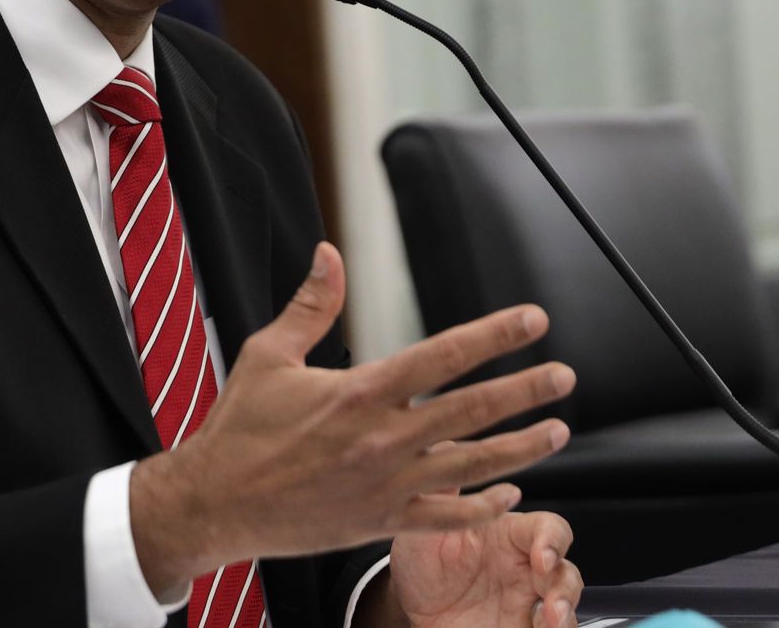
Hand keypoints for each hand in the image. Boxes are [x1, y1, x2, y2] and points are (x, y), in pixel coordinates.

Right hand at [130, 242, 574, 591]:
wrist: (215, 502)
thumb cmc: (238, 428)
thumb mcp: (267, 355)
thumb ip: (310, 306)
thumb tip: (329, 254)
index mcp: (357, 393)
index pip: (442, 356)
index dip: (493, 336)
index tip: (531, 321)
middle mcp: (380, 440)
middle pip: (472, 411)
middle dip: (525, 390)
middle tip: (563, 376)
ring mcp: (385, 485)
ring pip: (472, 466)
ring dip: (521, 448)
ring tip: (556, 431)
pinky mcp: (379, 522)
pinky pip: (447, 518)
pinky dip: (483, 506)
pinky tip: (509, 493)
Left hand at [389, 500, 582, 627]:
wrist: (407, 608)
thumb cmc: (422, 562)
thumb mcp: (421, 530)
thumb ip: (440, 496)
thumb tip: (446, 448)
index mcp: (508, 536)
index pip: (548, 528)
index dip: (553, 541)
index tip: (541, 558)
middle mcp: (525, 568)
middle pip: (566, 572)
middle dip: (566, 588)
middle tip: (553, 604)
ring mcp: (528, 602)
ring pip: (566, 607)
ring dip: (566, 616)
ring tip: (551, 623)